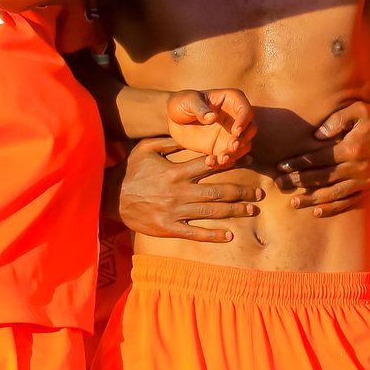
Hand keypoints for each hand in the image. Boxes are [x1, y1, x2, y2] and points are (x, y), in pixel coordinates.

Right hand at [116, 137, 262, 243]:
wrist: (109, 198)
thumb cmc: (130, 171)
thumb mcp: (146, 149)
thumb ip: (169, 141)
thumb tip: (188, 134)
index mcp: (176, 171)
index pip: (211, 165)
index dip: (233, 162)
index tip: (250, 161)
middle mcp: (179, 192)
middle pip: (218, 191)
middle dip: (242, 192)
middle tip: (260, 193)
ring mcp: (175, 211)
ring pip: (211, 212)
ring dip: (235, 212)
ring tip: (252, 211)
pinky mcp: (169, 227)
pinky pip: (194, 233)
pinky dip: (213, 235)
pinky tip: (229, 235)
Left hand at [166, 88, 254, 167]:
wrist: (172, 118)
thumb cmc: (182, 102)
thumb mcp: (188, 101)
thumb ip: (200, 109)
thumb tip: (213, 117)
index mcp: (231, 100)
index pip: (245, 109)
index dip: (244, 120)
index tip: (235, 131)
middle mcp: (235, 117)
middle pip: (250, 129)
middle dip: (243, 140)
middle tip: (232, 147)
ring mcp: (230, 133)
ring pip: (243, 146)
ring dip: (235, 154)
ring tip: (220, 159)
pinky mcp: (222, 147)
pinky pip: (229, 157)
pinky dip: (222, 162)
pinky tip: (210, 162)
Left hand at [272, 98, 369, 216]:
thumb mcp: (359, 110)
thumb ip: (337, 120)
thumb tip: (316, 136)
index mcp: (352, 149)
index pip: (319, 158)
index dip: (298, 163)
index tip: (281, 166)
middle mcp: (357, 168)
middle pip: (322, 177)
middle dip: (298, 182)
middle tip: (279, 184)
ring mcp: (364, 179)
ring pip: (333, 193)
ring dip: (312, 199)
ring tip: (293, 203)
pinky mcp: (368, 186)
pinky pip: (349, 201)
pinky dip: (334, 208)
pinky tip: (318, 212)